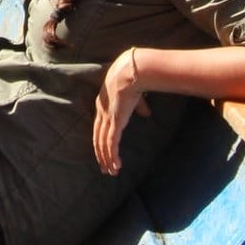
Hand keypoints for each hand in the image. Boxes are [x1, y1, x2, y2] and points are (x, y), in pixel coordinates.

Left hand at [93, 48, 150, 175]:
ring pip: (103, 145)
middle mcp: (101, 113)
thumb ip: (139, 107)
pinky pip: (110, 144)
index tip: (103, 152)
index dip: (100, 141)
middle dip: (101, 156)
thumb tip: (146, 114)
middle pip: (98, 139)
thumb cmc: (133, 80)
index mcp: (103, 105)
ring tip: (111, 172)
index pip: (99, 128)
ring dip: (107, 160)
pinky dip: (112, 157)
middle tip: (104, 169)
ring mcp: (107, 118)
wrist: (131, 72)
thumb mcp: (135, 96)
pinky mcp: (114, 122)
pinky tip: (116, 166)